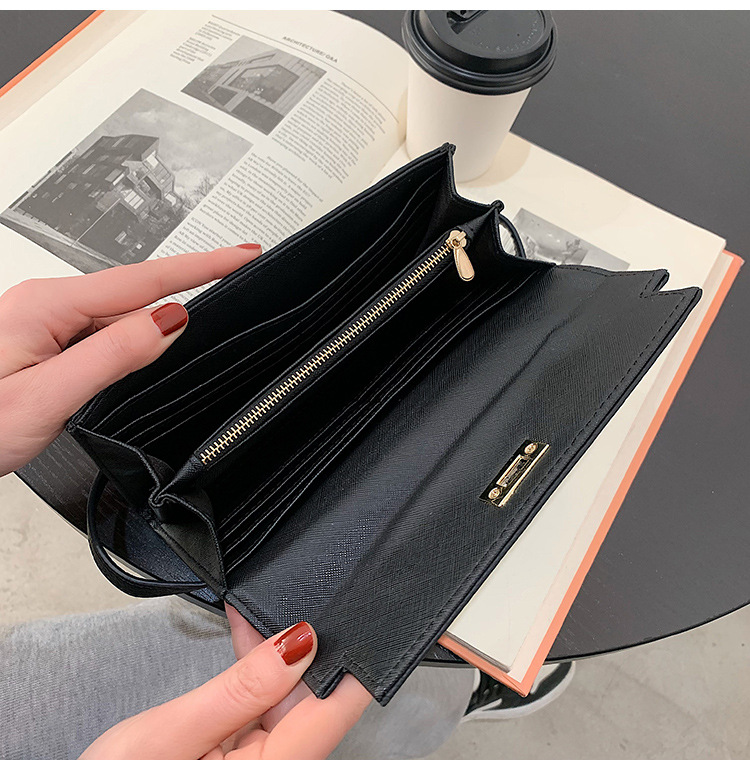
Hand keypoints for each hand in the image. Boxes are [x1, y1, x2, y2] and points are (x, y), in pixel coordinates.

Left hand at [0, 245, 260, 475]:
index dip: (202, 266)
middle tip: (238, 272)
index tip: (243, 255)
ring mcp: (43, 322)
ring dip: (162, 311)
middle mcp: (46, 306)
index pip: (144, 280)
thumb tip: (169, 321)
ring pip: (120, 312)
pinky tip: (147, 343)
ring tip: (203, 308)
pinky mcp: (43, 341)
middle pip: (136, 290)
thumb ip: (113, 355)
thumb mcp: (46, 397)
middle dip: (190, 281)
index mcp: (49, 307)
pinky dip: (136, 332)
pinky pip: (103, 327)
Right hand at [81, 608, 371, 758]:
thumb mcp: (171, 734)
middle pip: (310, 702)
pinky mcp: (247, 763)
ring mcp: (262, 767)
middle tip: (282, 601)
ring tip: (256, 615)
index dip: (354, 663)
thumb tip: (300, 643)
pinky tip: (248, 643)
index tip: (364, 618)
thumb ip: (240, 689)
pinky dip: (255, 678)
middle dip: (299, 650)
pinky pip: (264, 712)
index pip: (334, 713)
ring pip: (288, 702)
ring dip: (274, 659)